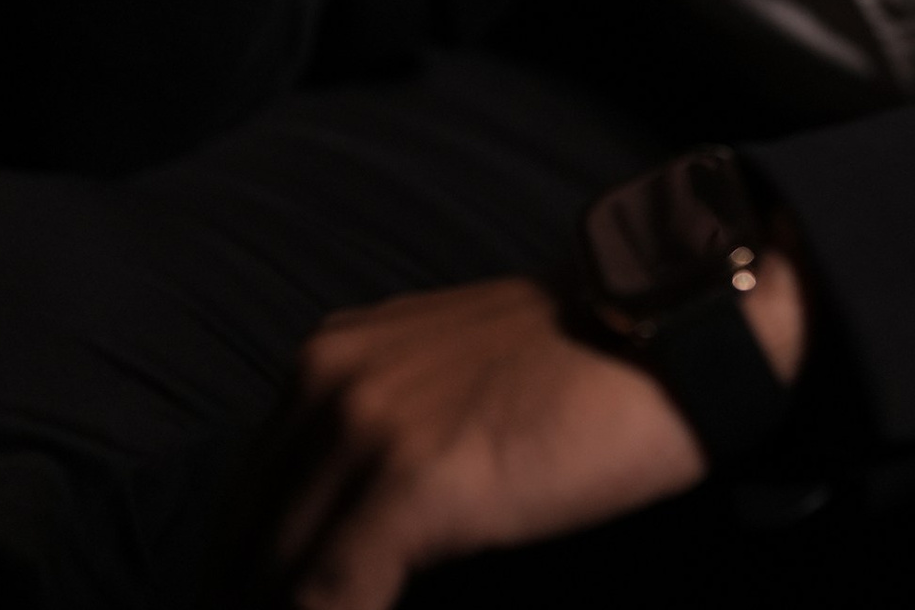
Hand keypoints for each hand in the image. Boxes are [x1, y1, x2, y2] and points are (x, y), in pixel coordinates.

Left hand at [264, 260, 806, 609]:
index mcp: (328, 359)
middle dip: (255, 606)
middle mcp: (325, 381)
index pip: (244, 505)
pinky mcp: (408, 482)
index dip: (244, 582)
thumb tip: (337, 548)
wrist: (672, 332)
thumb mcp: (448, 382)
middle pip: (242, 548)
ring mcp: (363, 428)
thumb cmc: (578, 369)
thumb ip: (381, 438)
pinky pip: (328, 600)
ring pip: (272, 580)